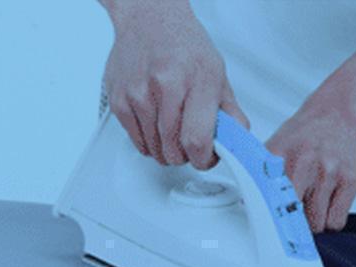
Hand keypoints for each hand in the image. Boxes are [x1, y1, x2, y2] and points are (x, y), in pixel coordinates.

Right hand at [102, 0, 248, 168]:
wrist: (148, 18)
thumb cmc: (182, 44)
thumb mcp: (215, 72)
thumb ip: (229, 111)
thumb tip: (236, 141)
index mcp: (197, 79)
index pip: (197, 140)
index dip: (203, 159)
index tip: (206, 157)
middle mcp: (166, 86)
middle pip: (174, 152)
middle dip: (185, 155)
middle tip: (188, 140)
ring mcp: (139, 95)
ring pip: (155, 152)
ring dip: (166, 149)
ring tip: (171, 126)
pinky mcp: (120, 102)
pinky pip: (138, 143)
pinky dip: (148, 141)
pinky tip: (155, 121)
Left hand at [266, 103, 355, 232]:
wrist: (334, 115)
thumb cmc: (301, 138)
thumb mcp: (271, 150)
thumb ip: (256, 177)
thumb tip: (245, 207)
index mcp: (279, 158)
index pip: (269, 203)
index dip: (270, 221)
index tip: (270, 229)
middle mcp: (305, 164)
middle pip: (294, 219)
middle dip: (292, 223)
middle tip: (292, 214)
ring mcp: (329, 173)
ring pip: (317, 225)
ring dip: (312, 223)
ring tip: (310, 206)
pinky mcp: (350, 181)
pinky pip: (336, 222)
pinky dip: (330, 222)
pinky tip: (325, 207)